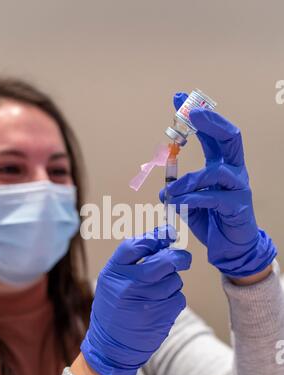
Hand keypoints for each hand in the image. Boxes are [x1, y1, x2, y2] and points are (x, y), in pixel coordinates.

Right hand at [81, 227, 190, 374]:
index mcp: (114, 272)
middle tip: (183, 258)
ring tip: (157, 292)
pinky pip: (178, 298)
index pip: (136, 245)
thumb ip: (131, 262)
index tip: (169, 233)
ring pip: (174, 280)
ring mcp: (146, 301)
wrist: (111, 347)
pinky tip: (160, 306)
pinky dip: (173, 299)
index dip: (156, 236)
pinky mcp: (161, 316)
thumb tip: (163, 241)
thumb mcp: (111, 281)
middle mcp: (129, 285)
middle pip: (164, 260)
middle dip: (178, 257)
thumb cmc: (113, 308)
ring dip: (172, 282)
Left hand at [160, 93, 276, 277]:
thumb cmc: (212, 221)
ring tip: (170, 191)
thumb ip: (179, 193)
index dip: (197, 116)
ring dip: (189, 179)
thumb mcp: (190, 203)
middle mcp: (234, 172)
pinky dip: (192, 199)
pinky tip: (177, 203)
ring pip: (217, 172)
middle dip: (211, 122)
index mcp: (222, 165)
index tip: (178, 98)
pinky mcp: (237, 207)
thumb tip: (163, 190)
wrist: (230, 248)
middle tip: (191, 113)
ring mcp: (238, 188)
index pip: (212, 134)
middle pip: (230, 138)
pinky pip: (214, 198)